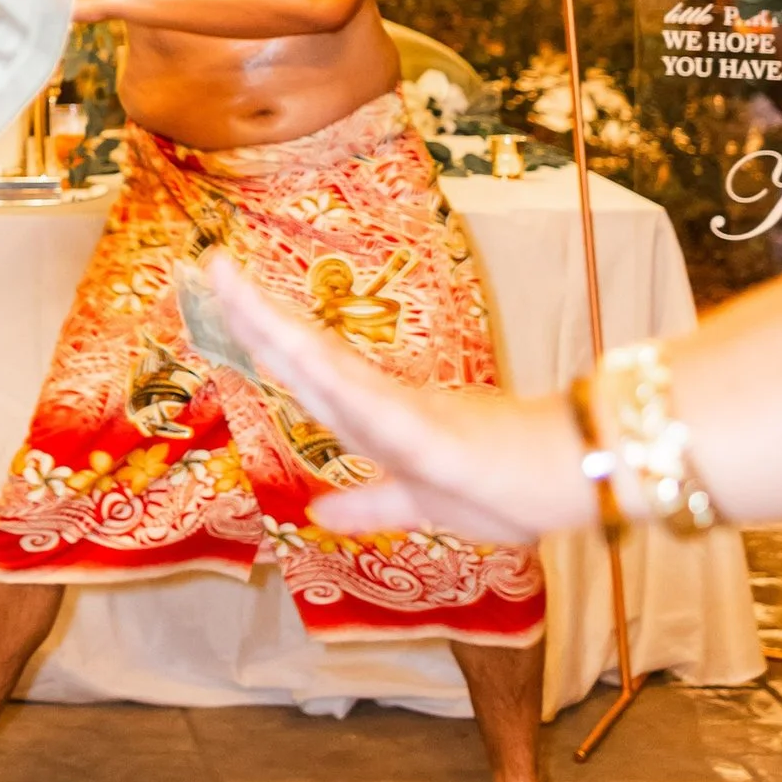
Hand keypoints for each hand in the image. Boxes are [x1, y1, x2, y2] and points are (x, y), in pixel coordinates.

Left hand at [201, 257, 593, 541]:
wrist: (571, 480)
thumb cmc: (503, 487)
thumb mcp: (419, 506)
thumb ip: (369, 506)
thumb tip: (317, 512)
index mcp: (370, 420)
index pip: (302, 375)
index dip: (259, 340)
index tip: (220, 301)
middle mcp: (378, 407)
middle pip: (302, 358)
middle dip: (253, 317)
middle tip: (209, 269)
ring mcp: (402, 413)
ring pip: (325, 368)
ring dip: (279, 331)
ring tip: (237, 291)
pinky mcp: (429, 434)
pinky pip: (376, 410)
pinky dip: (340, 387)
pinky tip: (305, 362)